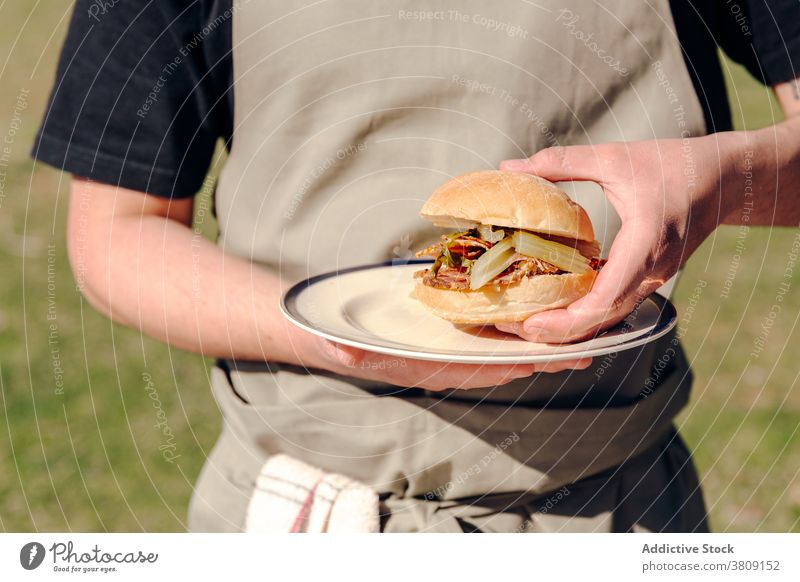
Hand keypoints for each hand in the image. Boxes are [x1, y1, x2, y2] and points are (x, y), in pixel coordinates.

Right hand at [305, 336, 591, 390]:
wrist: (332, 331)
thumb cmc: (338, 338)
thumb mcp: (336, 342)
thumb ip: (342, 348)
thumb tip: (344, 351)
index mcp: (425, 365)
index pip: (472, 370)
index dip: (506, 368)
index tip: (538, 365)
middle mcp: (444, 360)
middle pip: (499, 362)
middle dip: (539, 360)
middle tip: (583, 353)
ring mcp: (450, 346)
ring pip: (501, 348)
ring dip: (538, 344)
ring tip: (578, 336)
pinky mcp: (451, 329)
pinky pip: (491, 331)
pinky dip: (519, 326)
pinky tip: (542, 314)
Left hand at [496, 135, 739, 342]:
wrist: (724, 178)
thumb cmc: (671, 163)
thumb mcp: (613, 157)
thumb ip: (559, 162)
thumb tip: (507, 167)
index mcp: (645, 242)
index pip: (608, 295)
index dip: (570, 317)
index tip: (533, 323)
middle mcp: (652, 271)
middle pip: (604, 319)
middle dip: (561, 332)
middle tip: (517, 331)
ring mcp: (653, 280)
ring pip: (610, 320)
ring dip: (571, 329)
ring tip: (529, 328)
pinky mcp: (649, 280)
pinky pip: (616, 308)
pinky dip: (586, 317)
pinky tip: (556, 313)